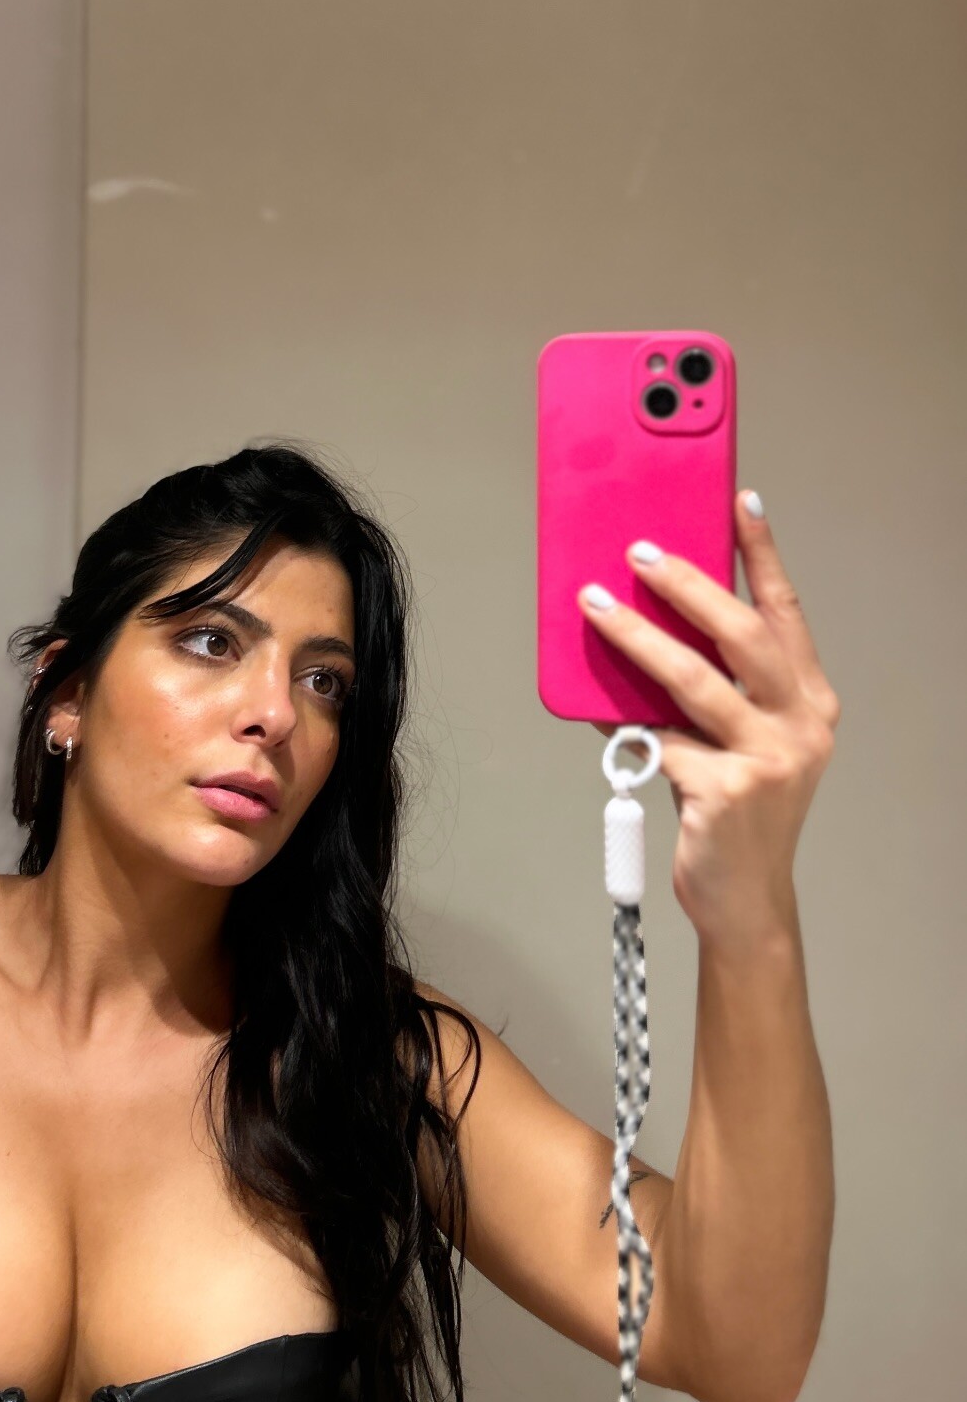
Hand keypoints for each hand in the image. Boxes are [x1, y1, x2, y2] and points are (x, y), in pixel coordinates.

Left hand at [580, 492, 840, 952]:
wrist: (744, 900)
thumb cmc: (736, 810)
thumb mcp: (742, 739)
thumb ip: (712, 686)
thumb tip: (642, 619)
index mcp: (810, 701)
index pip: (785, 610)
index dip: (763, 554)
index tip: (741, 501)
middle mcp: (801, 724)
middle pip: (741, 633)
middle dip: (687, 583)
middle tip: (639, 552)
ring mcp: (767, 760)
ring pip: (691, 678)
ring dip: (635, 636)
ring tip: (595, 603)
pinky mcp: (725, 792)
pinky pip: (657, 735)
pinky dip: (620, 712)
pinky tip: (590, 696)